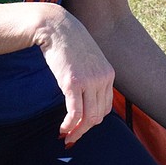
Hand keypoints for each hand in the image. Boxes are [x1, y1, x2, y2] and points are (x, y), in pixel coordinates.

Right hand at [35, 6, 114, 145]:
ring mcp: (89, 81)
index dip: (93, 120)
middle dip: (85, 130)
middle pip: (98, 115)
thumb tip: (86, 97)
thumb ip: (92, 76)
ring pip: (88, 118)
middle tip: (72, 137)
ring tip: (66, 136)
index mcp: (108, 75)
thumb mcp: (88, 60)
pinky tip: (62, 129)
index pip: (106, 107)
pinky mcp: (73, 83)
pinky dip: (69, 125)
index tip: (81, 126)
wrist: (57, 27)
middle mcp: (102, 79)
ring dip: (77, 131)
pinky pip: (75, 113)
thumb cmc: (69, 43)